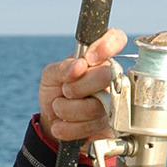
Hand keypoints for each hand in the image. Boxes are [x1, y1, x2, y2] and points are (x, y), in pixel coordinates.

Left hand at [38, 27, 127, 143]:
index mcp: (98, 59)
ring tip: (59, 107)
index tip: (88, 59)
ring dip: (67, 109)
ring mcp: (114, 103)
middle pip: (106, 76)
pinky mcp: (110, 125)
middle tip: (65, 91)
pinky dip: (69, 127)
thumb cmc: (56, 90)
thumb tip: (79, 65)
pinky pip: (91, 127)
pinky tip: (62, 124)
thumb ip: (63, 67)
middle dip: (77, 87)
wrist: (53, 120)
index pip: (116, 39)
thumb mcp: (51, 75)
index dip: (106, 46)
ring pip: (95, 106)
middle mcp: (111, 78)